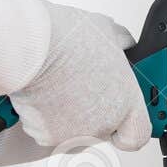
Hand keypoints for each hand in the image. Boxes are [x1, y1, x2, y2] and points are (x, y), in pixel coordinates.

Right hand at [11, 3, 151, 151]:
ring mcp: (74, 134)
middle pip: (100, 130)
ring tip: (57, 85)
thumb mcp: (107, 30)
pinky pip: (47, 130)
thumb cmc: (65, 39)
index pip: (137, 135)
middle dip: (91, 113)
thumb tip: (124, 43)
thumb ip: (122, 43)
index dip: (128, 129)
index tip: (122, 120)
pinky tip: (41, 93)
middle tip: (79, 89)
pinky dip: (43, 116)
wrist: (29, 47)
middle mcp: (102, 124)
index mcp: (125, 102)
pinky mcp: (47, 137)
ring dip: (65, 115)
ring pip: (71, 131)